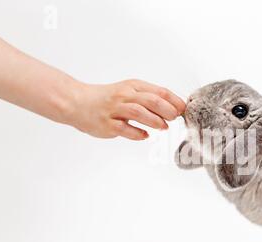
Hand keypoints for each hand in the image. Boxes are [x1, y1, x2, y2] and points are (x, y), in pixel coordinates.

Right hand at [67, 79, 185, 139]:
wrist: (78, 102)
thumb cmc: (108, 99)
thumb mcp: (129, 91)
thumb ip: (149, 98)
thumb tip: (175, 108)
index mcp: (133, 86)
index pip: (159, 91)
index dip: (174, 100)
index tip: (184, 109)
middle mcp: (124, 96)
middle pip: (151, 100)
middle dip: (167, 109)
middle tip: (176, 117)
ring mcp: (114, 110)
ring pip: (138, 112)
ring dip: (154, 120)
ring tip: (163, 127)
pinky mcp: (107, 124)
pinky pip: (125, 129)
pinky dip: (137, 133)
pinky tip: (145, 135)